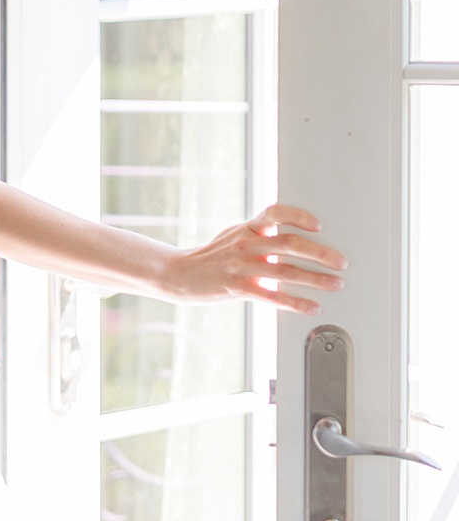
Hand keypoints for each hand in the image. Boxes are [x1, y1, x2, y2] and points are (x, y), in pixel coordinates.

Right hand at [161, 202, 345, 312]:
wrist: (180, 275)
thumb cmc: (213, 256)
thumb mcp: (234, 236)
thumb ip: (260, 234)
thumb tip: (292, 233)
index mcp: (247, 229)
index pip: (275, 213)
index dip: (298, 217)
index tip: (318, 226)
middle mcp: (246, 245)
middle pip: (289, 244)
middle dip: (320, 253)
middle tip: (341, 261)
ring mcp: (241, 267)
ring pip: (286, 271)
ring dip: (316, 279)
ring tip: (336, 284)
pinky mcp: (238, 288)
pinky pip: (273, 296)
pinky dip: (296, 302)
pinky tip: (312, 306)